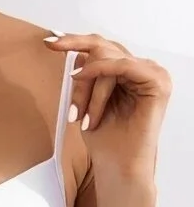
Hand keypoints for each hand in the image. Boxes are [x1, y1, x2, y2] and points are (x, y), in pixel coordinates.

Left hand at [44, 32, 171, 175]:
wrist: (118, 166)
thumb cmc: (103, 139)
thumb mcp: (85, 101)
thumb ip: (85, 77)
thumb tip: (75, 54)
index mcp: (126, 71)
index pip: (101, 47)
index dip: (75, 41)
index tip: (49, 40)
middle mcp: (140, 68)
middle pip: (101, 51)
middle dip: (79, 76)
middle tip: (64, 86)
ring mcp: (151, 73)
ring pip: (108, 59)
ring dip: (88, 90)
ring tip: (82, 118)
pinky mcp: (157, 81)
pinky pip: (123, 65)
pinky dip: (100, 74)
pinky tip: (83, 81)